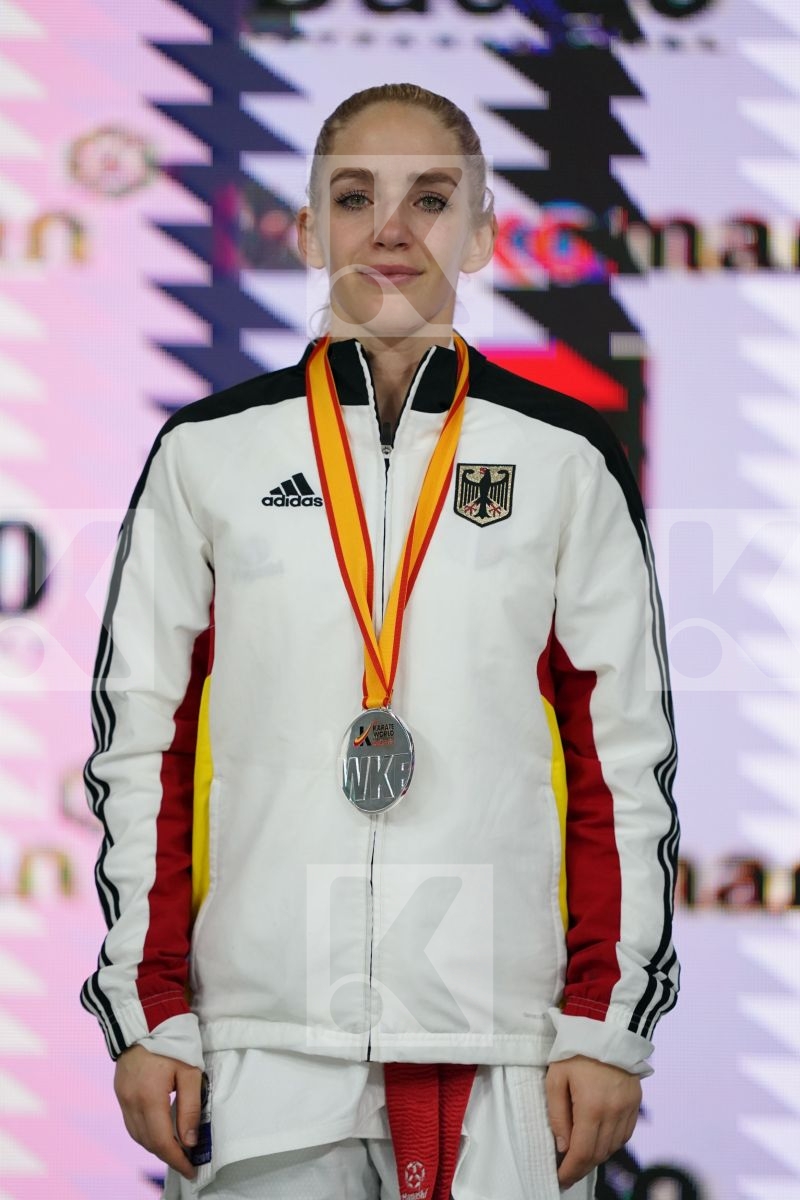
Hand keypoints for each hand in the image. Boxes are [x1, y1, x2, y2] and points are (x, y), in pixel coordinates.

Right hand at [114, 1044, 201, 1180]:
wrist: (146, 1016)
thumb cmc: (174, 1041)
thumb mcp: (190, 1072)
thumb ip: (190, 1108)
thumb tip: (190, 1141)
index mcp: (149, 1097)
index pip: (162, 1141)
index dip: (177, 1159)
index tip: (192, 1169)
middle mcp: (131, 1101)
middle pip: (148, 1141)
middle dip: (168, 1155)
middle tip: (188, 1160)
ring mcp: (122, 1097)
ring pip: (137, 1135)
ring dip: (156, 1145)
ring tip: (177, 1148)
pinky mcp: (120, 1092)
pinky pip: (131, 1123)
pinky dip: (146, 1133)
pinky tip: (160, 1131)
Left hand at [545, 1055, 640, 1188]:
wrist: (607, 1027)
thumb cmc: (575, 1050)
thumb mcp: (556, 1077)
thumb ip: (557, 1114)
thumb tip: (562, 1146)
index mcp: (592, 1107)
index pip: (582, 1153)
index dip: (570, 1171)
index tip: (560, 1179)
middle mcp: (614, 1113)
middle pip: (599, 1154)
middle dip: (581, 1167)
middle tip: (567, 1171)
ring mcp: (628, 1109)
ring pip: (613, 1147)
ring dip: (596, 1156)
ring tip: (580, 1156)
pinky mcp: (636, 1102)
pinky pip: (624, 1134)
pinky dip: (611, 1143)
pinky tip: (599, 1140)